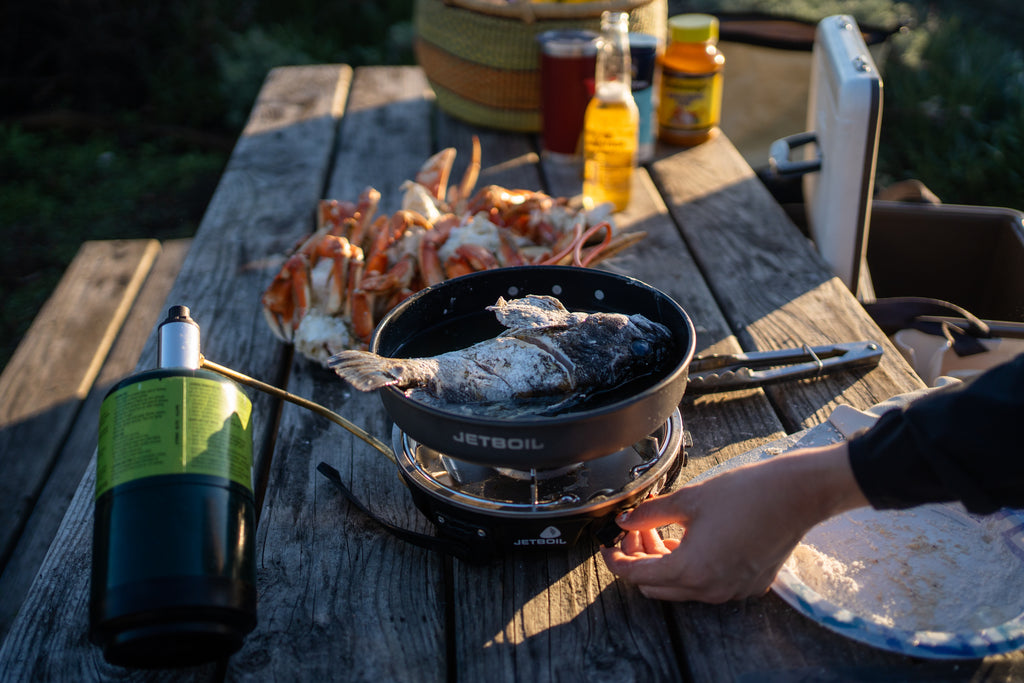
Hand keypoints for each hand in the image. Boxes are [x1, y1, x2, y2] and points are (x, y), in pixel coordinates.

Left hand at [601, 441, 867, 602]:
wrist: (796, 495)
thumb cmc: (745, 493)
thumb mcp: (687, 499)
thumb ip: (649, 514)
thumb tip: (625, 521)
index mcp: (691, 570)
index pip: (638, 576)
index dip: (616, 560)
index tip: (608, 546)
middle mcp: (711, 589)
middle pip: (657, 586)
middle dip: (639, 559)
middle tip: (636, 530)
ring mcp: (731, 591)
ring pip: (682, 587)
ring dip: (664, 562)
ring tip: (659, 529)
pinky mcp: (748, 585)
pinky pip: (708, 583)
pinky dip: (691, 565)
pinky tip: (688, 537)